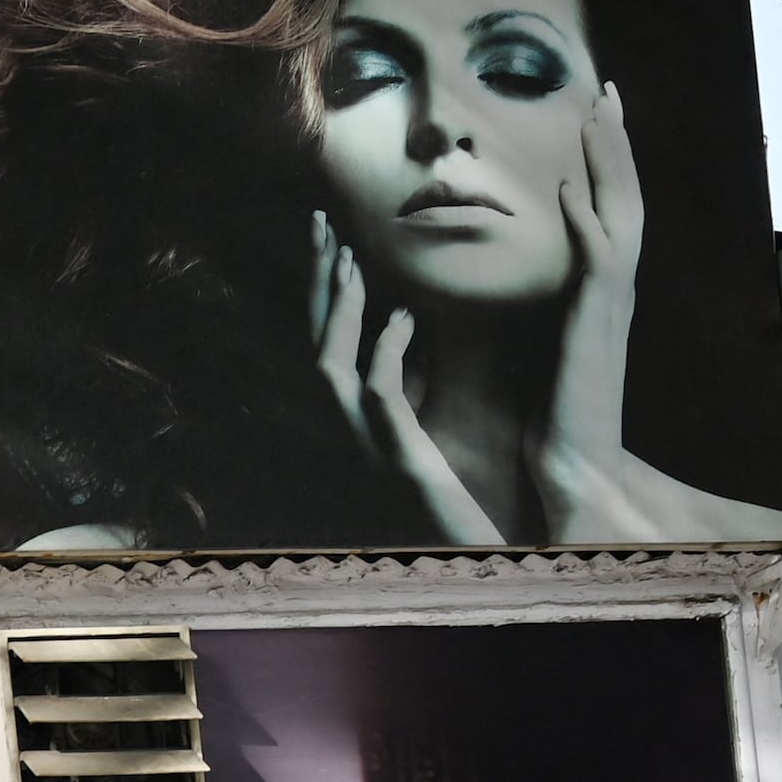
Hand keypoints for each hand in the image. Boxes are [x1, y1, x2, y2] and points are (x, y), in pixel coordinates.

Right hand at [310, 213, 505, 544]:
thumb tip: (408, 321)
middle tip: (324, 222)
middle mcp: (345, 433)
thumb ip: (410, 378)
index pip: (325, 343)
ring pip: (329, 366)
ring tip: (353, 260)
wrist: (468, 560)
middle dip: (317, 283)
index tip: (332, 237)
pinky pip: (379, 396)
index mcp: (352, 421)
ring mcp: (365, 448)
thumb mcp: (426, 424)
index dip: (323, 291)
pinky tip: (404, 315)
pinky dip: (385, 351)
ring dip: (338, 311)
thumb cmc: (452, 498)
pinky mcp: (398, 460)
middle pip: (313, 344)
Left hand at [516, 90, 781, 543]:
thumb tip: (535, 275)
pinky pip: (597, 266)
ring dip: (610, 164)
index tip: (593, 116)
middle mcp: (611, 292)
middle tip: (608, 90)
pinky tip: (571, 188)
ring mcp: (608, 307)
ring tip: (600, 113)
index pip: (606, 211)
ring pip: (621, 217)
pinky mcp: (594, 330)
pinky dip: (587, 224)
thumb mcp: (546, 343)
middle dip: (614, 144)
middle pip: (623, 199)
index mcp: (597, 293)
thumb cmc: (556, 415)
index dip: (602, 164)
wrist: (574, 468)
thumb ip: (546, 303)